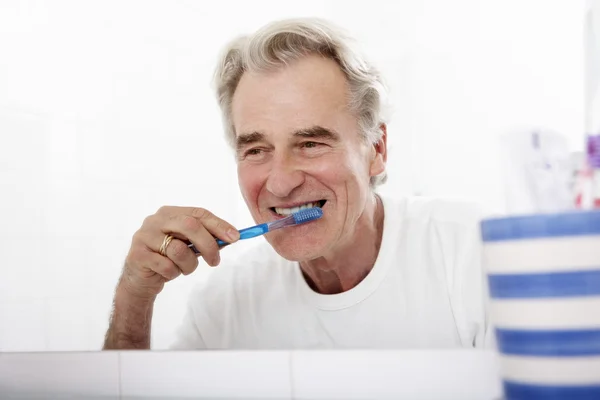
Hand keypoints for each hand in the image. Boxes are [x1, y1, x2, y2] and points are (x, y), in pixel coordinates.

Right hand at [120, 206, 239, 298]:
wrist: (139, 280)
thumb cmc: (168, 259)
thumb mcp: (188, 246)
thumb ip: (206, 239)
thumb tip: (232, 236)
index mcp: (169, 213)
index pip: (198, 213)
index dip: (218, 225)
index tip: (235, 237)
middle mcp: (155, 220)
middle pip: (190, 225)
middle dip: (208, 244)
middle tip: (215, 261)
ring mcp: (144, 237)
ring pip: (179, 250)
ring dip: (189, 265)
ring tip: (183, 269)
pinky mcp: (137, 255)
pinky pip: (167, 266)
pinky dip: (173, 273)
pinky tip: (167, 274)